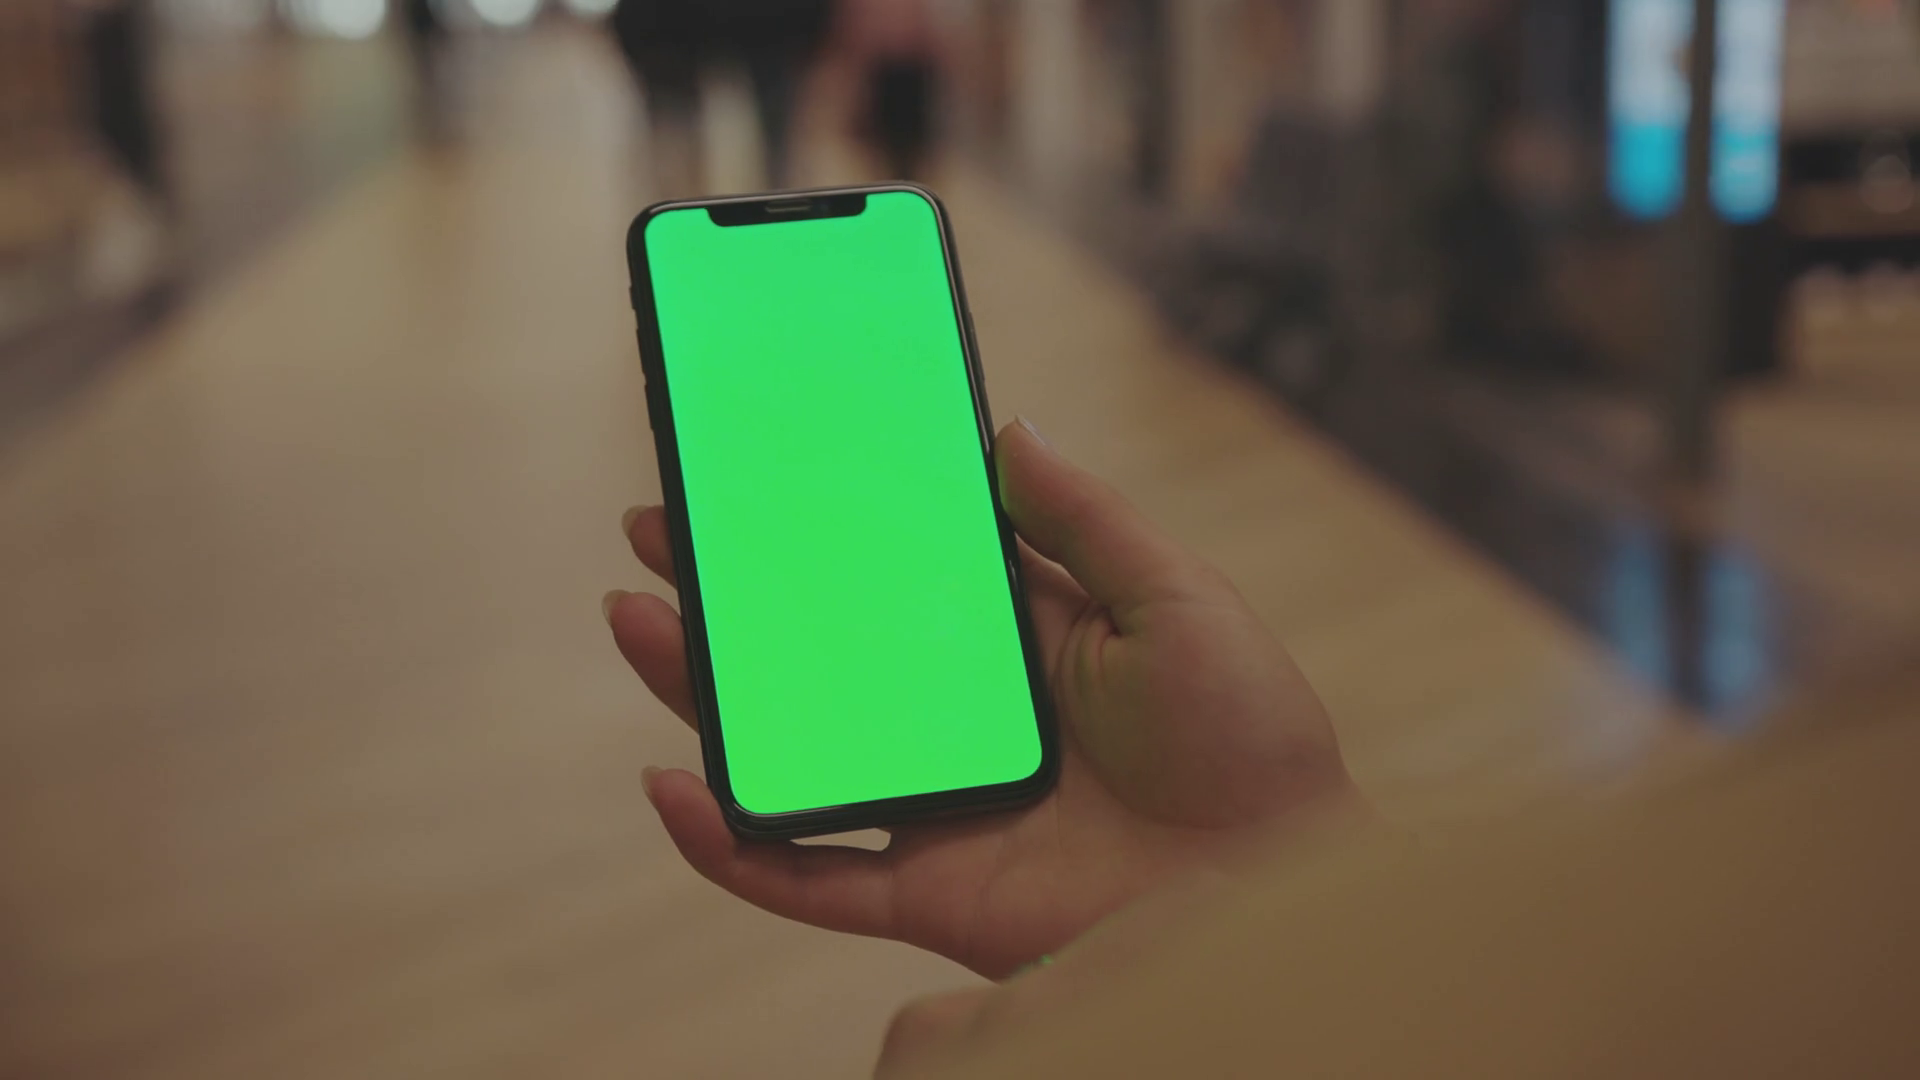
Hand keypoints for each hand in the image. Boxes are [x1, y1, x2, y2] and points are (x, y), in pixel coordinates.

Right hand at [606, 419, 1367, 978]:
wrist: (1286, 888)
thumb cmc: (1253, 738)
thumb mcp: (1174, 598)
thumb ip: (1084, 519)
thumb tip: (1007, 425)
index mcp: (1014, 641)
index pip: (891, 572)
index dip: (819, 525)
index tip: (752, 467)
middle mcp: (959, 718)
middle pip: (818, 653)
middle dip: (732, 592)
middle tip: (657, 528)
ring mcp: (935, 806)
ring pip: (791, 750)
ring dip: (704, 693)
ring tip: (633, 618)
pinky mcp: (929, 892)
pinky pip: (807, 875)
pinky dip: (730, 843)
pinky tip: (671, 787)